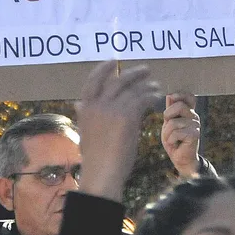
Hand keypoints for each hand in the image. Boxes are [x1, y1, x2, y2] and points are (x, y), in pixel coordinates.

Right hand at [77, 61, 161, 201]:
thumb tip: (77, 103)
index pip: (92, 81)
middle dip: (133, 73)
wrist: (103, 173)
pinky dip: (150, 96)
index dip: (103, 69)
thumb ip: (83, 115)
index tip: (113, 61)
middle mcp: (97, 105)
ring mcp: (112, 109)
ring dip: (146, 85)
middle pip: (117, 80)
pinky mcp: (127, 116)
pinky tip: (157, 97)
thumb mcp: (85, 132)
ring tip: (155, 85)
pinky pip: (142, 99)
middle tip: (145, 70)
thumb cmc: (96, 157)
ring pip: (132, 89)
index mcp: (86, 108)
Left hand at [161, 93, 200, 177]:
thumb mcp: (168, 123)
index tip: (171, 99)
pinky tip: (176, 144)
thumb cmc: (174, 141)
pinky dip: (171, 140)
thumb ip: (170, 110)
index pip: (189, 96)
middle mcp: (194, 116)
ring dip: (167, 133)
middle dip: (167, 116)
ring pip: (173, 122)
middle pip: (178, 105)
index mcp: (189, 112)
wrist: (181, 159)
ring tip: (172, 139)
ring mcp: (196, 125)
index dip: (179, 95)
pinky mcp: (194, 134)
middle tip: (168, 126)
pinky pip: (176, 133)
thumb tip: (170, 95)